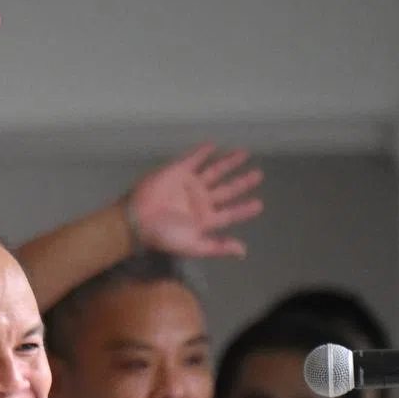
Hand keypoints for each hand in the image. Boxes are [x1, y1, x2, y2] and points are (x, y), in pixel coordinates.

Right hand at [128, 143, 263, 257]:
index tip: (259, 204)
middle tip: (258, 174)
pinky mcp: (178, 171)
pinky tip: (213, 145)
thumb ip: (218, 247)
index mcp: (205, 219)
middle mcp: (201, 200)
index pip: (230, 213)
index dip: (244, 209)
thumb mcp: (194, 246)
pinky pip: (193, 159)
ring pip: (214, 171)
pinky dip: (202, 152)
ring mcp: (190, 184)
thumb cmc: (165, 235)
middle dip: (242, 182)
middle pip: (226, 190)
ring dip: (228, 163)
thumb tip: (243, 251)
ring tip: (243, 153)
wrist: (139, 219)